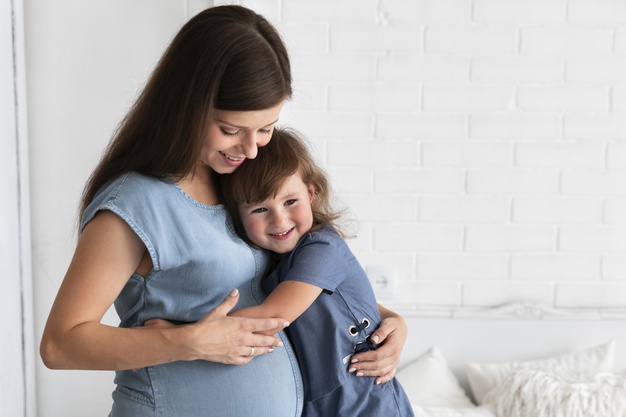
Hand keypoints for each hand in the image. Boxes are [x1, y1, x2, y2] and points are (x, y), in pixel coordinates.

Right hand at [146, 289, 288, 364]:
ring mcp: (238, 350)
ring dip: (265, 350)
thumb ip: (229, 301)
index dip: (276, 322)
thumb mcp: (218, 310)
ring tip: (271, 350)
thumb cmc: (206, 325)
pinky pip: (245, 359)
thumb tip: (235, 291)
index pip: (265, 323)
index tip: (285, 322)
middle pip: (264, 339)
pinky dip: (250, 358)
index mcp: (242, 325)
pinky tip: (252, 357)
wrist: (194, 343)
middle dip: (274, 340)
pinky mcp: (231, 358)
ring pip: (256, 351)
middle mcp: (244, 338)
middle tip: (281, 342)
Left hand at [348, 313, 406, 384]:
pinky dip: (383, 379)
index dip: (364, 358)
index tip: (353, 358)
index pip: (377, 355)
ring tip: (356, 373)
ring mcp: (395, 362)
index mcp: (393, 347)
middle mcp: (395, 357)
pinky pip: (390, 374)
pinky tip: (375, 382)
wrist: (400, 328)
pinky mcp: (394, 364)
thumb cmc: (392, 325)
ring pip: (381, 371)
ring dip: (368, 373)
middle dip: (363, 367)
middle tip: (350, 367)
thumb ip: (381, 332)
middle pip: (377, 365)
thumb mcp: (387, 324)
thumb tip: (374, 339)